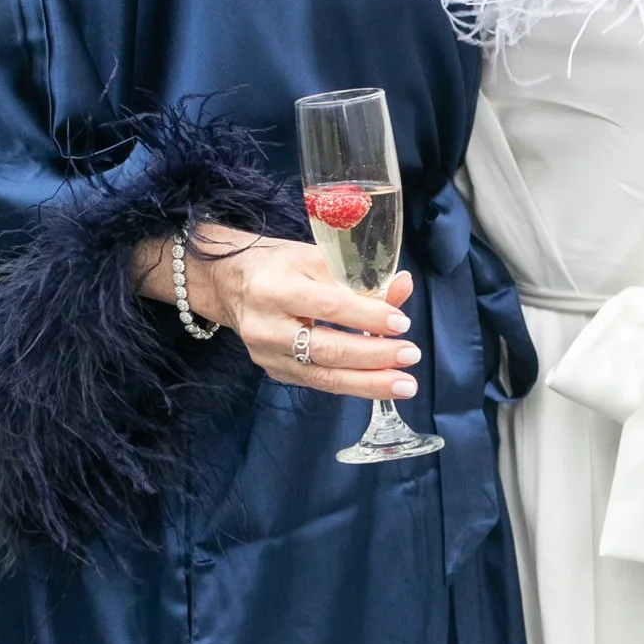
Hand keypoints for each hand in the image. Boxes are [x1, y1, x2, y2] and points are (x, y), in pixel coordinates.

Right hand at [143, 227, 420, 399]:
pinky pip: (318, 382)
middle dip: (374, 356)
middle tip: (411, 356)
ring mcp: (267, 354)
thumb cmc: (278, 265)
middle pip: (327, 349)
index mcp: (274, 288)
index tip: (401, 323)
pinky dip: (352, 385)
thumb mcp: (315, 257)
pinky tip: (380, 385)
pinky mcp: (274, 371)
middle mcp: (266, 326)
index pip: (328, 306)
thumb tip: (403, 285)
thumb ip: (359, 275)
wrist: (231, 284)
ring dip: (369, 383)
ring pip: (324, 376)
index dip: (367, 317)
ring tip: (405, 385)